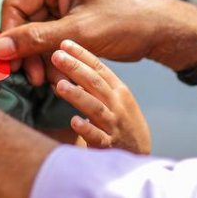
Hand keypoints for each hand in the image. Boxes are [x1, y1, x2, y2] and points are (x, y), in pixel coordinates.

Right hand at [0, 0, 196, 85]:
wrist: (162, 29)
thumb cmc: (125, 22)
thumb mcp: (78, 33)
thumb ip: (36, 39)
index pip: (15, 4)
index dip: (11, 36)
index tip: (12, 65)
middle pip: (26, 20)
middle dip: (30, 52)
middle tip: (36, 79)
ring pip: (39, 32)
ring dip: (42, 58)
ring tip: (52, 81)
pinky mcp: (75, 14)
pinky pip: (53, 36)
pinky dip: (55, 56)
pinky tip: (61, 76)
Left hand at [51, 39, 150, 153]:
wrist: (139, 154)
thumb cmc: (121, 123)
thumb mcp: (114, 100)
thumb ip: (93, 87)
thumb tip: (64, 73)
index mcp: (118, 91)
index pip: (99, 69)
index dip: (82, 55)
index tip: (65, 43)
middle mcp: (117, 105)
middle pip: (95, 83)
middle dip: (75, 68)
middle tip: (56, 56)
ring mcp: (114, 125)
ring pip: (95, 108)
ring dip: (78, 95)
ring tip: (60, 85)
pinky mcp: (109, 146)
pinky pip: (97, 137)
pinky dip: (86, 129)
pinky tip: (74, 122)